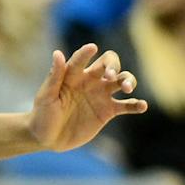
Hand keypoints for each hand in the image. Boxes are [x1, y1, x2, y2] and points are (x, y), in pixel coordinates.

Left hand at [28, 44, 146, 150]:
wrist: (48, 137)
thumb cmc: (42, 114)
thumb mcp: (46, 95)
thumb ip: (54, 76)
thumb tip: (57, 53)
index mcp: (72, 74)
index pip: (81, 59)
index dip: (86, 53)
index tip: (92, 48)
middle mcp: (90, 81)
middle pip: (109, 64)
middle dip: (113, 66)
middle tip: (111, 76)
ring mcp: (100, 95)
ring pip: (122, 81)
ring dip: (128, 80)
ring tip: (127, 89)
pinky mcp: (108, 111)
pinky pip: (126, 105)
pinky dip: (136, 104)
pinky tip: (142, 106)